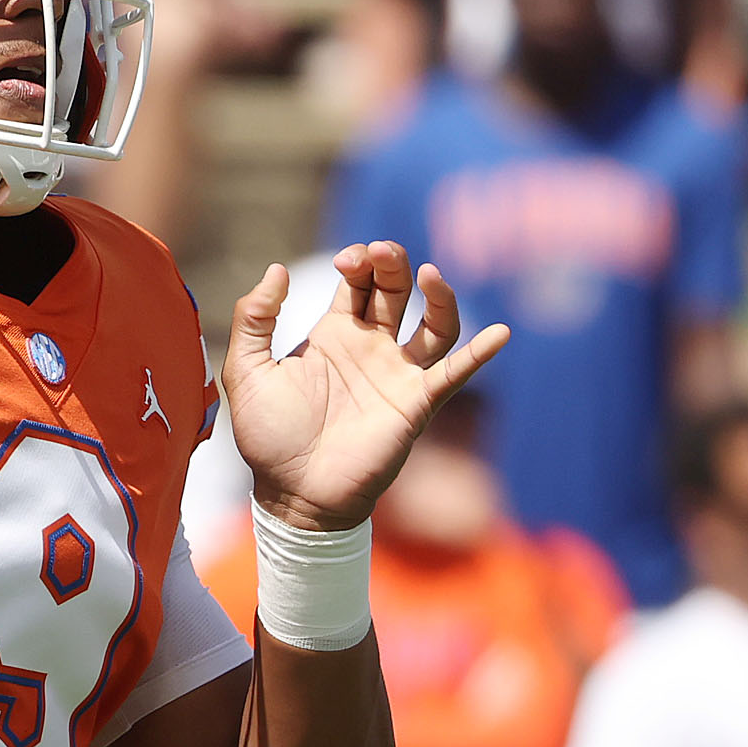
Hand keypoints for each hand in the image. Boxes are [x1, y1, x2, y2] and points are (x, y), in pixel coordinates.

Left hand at [225, 241, 508, 532]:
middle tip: (380, 252)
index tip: (347, 262)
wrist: (293, 494)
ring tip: (430, 274)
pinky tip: (500, 333)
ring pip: (435, 324)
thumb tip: (277, 269)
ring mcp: (398, 374)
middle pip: (397, 289)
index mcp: (334, 333)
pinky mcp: (416, 404)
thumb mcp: (247, 371)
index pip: (360, 280)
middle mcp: (373, 347)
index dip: (359, 261)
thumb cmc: (268, 437)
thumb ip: (254, 318)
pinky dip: (480, 354)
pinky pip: (454, 373)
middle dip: (393, 262)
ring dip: (440, 295)